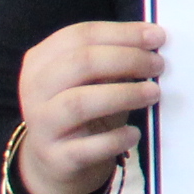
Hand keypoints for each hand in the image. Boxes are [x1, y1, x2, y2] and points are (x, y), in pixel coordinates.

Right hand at [14, 17, 164, 193]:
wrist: (55, 161)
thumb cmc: (83, 108)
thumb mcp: (92, 80)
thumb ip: (113, 60)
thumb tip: (153, 44)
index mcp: (41, 61)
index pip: (80, 35)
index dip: (122, 33)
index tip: (157, 36)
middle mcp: (35, 90)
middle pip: (79, 63)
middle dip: (126, 59)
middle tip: (158, 65)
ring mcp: (42, 125)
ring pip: (79, 103)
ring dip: (124, 94)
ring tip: (153, 93)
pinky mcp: (56, 158)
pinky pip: (87, 147)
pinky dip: (116, 138)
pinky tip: (134, 133)